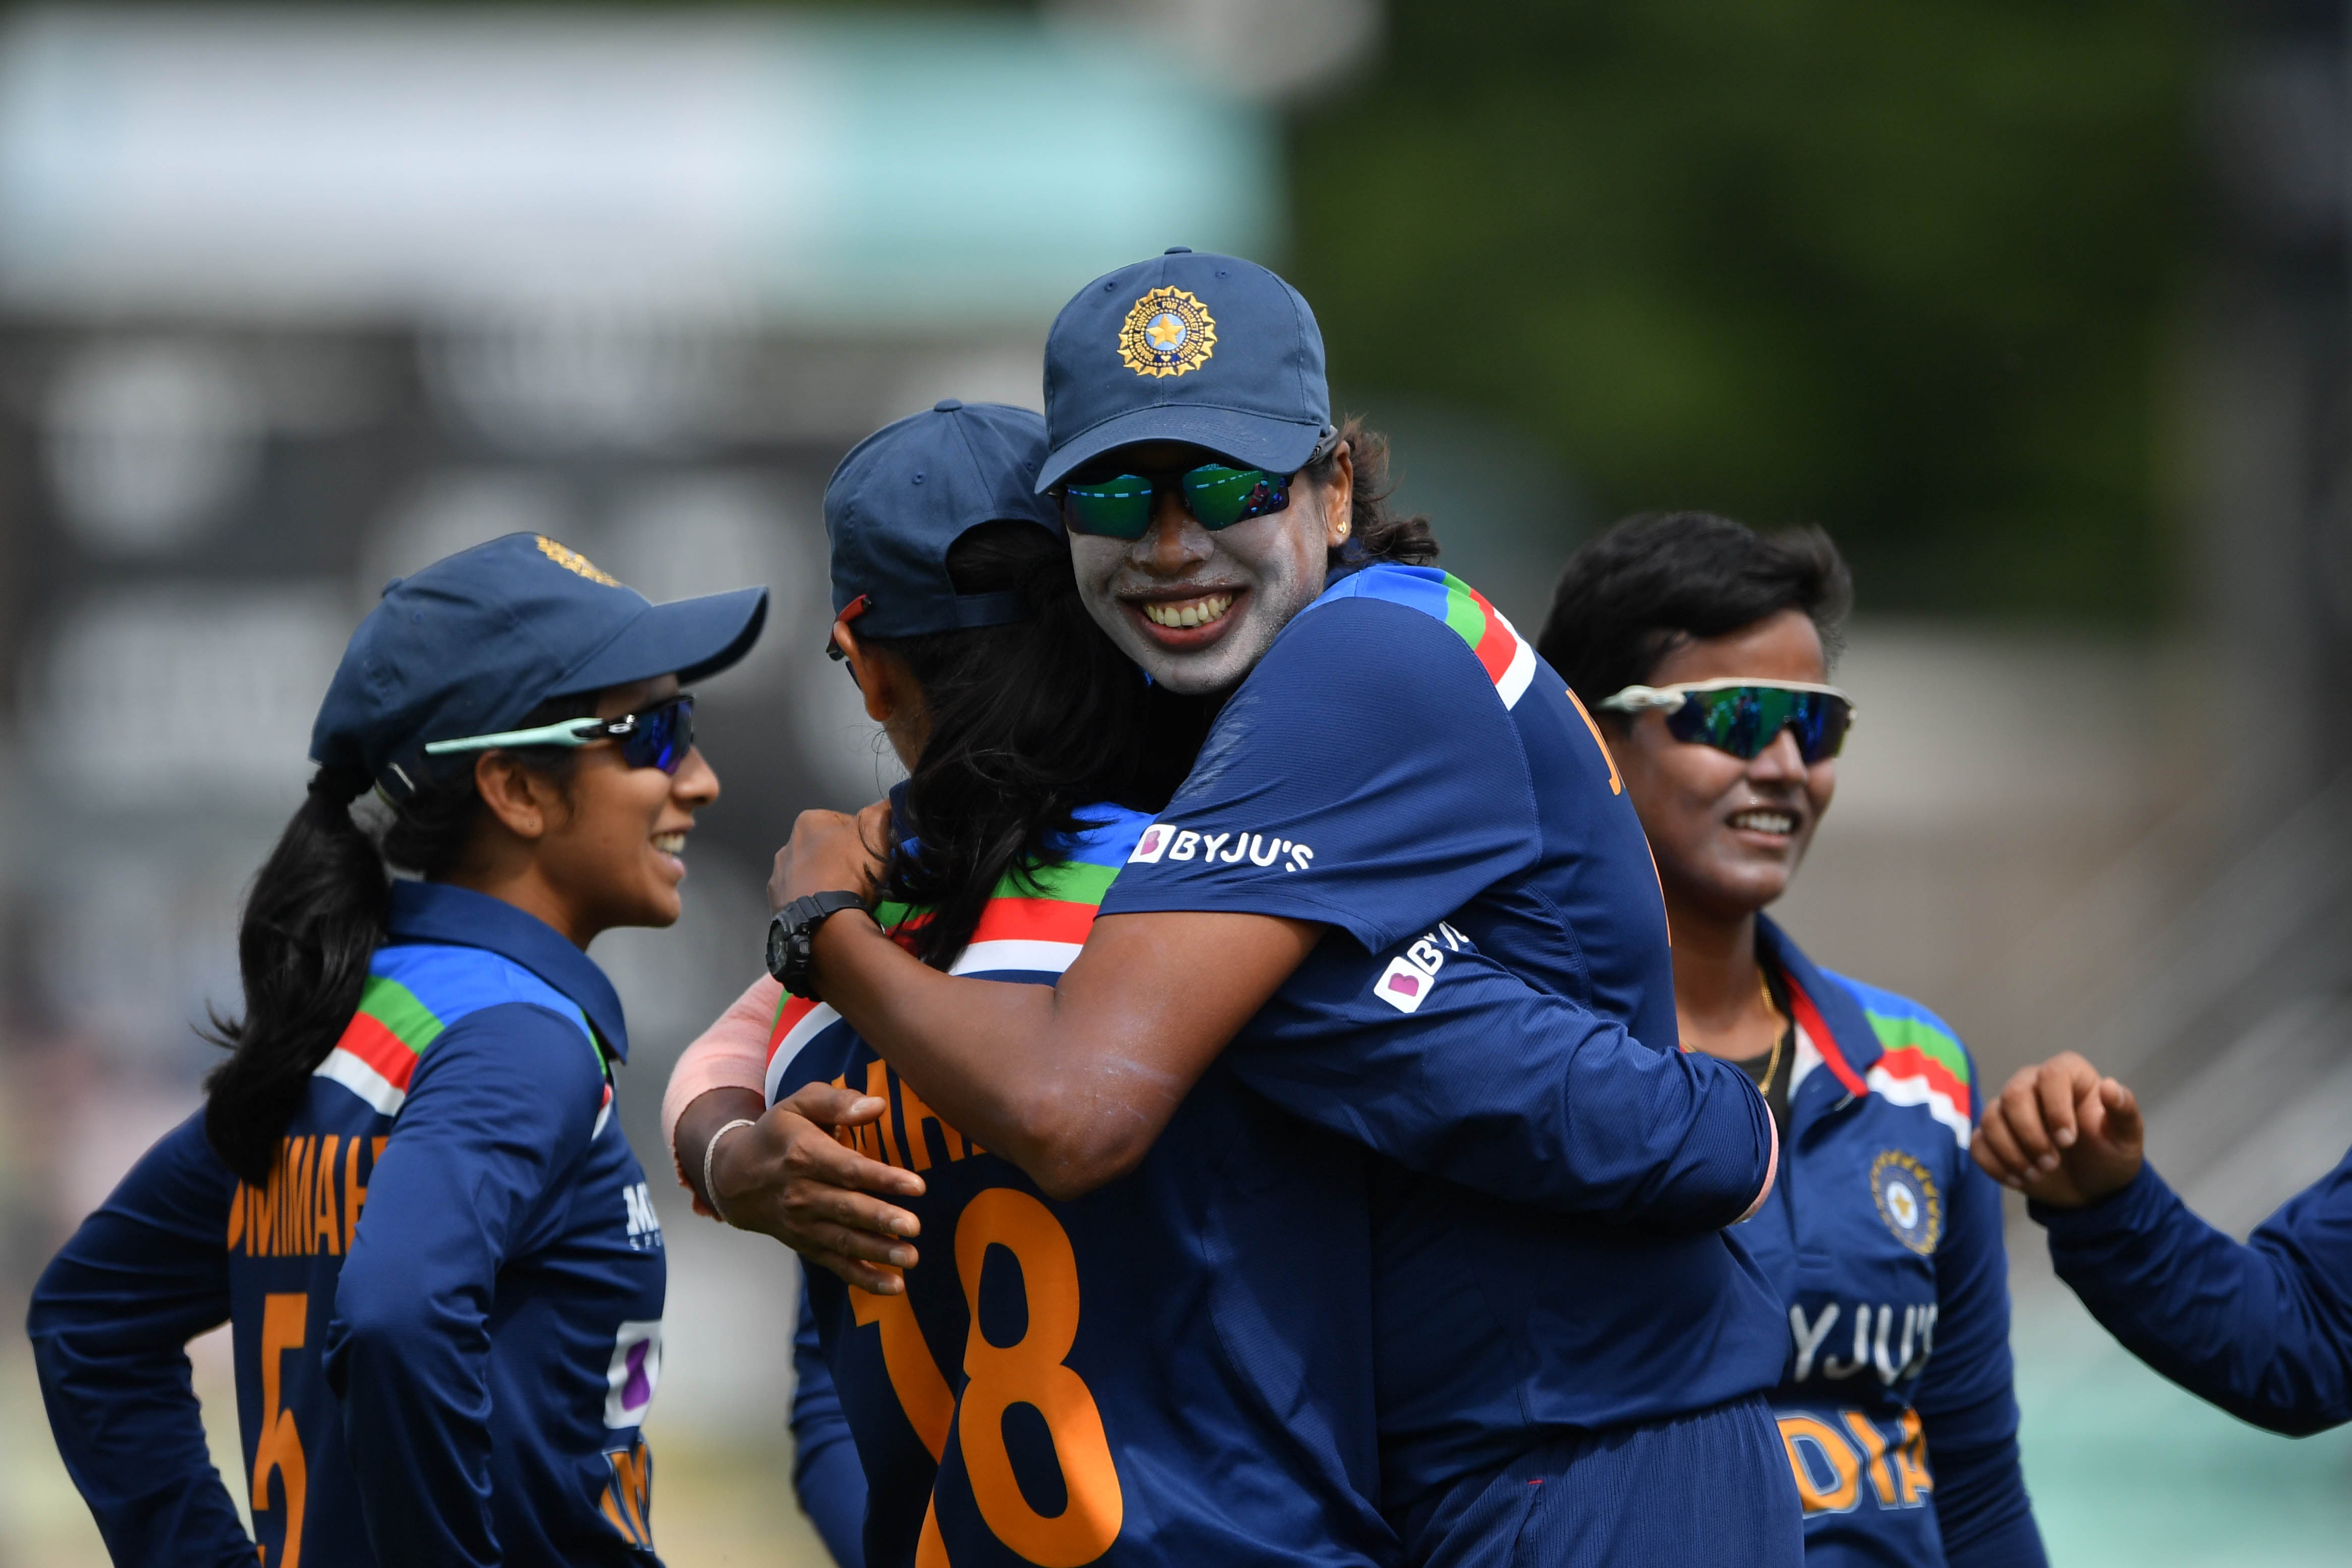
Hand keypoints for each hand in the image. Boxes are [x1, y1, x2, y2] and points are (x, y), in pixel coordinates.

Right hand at [710, 1082, 927, 1292]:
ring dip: (878, 1251)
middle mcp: (802, 1194)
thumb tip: (877, 1106)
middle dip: (881, 1219)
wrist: (733, 1176)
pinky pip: (836, 1264)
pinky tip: (894, 1286)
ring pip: (843, 1240)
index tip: (917, 1186)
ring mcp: (803, 1224)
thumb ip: (837, 1102)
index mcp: (804, 1155)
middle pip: (847, 1209)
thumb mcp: (799, 1104)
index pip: (849, 1170)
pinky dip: (863, 1277)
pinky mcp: (805, 1244)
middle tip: (915, 1227)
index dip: (883, 1178)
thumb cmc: (778, 1134)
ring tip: (910, 1258)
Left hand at [770, 800, 891, 912]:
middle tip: (860, 877)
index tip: (872, 855)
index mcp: (807, 822)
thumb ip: (882, 811)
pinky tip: (826, 909)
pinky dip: (812, 901)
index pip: (842, 822)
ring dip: (824, 881)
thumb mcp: (875, 832)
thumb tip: (891, 801)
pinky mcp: (776, 904)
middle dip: (840, 859)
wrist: (827, 922)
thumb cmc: (849, 871)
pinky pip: (799, 897)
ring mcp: (778, 877)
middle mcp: (786, 845)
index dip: (862, 838)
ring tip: (843, 896)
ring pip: (809, 874)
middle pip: (824, 848)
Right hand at [1971, 1050, 2144, 1207]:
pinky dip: (1996, 1165)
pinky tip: (2019, 1180)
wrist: (2091, 1187)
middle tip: (2052, 1164)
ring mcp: (2008, 1110)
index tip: (2069, 1141)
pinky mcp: (1993, 1135)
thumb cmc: (2109, 1155)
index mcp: (2068, 1076)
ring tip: (2037, 1175)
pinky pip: (1978, 1143)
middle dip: (2030, 1135)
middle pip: (2013, 1094)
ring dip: (2012, 1153)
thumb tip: (2111, 1086)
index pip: (2051, 1075)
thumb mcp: (2126, 1137)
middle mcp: (2032, 1084)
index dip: (2056, 1108)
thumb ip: (2125, 1111)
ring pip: (1991, 1118)